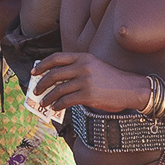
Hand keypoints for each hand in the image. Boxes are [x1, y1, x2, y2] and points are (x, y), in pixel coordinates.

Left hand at [33, 51, 148, 114]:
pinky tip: (55, 108)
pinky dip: (58, 105)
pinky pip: (66, 100)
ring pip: (58, 89)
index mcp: (83, 57)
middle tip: (36, 91)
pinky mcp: (88, 95)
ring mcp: (86, 81)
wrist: (130, 89)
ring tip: (44, 103)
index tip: (34, 72)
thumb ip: (78, 68)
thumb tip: (56, 80)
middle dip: (42, 84)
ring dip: (48, 97)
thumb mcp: (95, 66)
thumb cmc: (112, 80)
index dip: (42, 65)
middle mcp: (83, 67)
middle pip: (54, 74)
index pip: (56, 58)